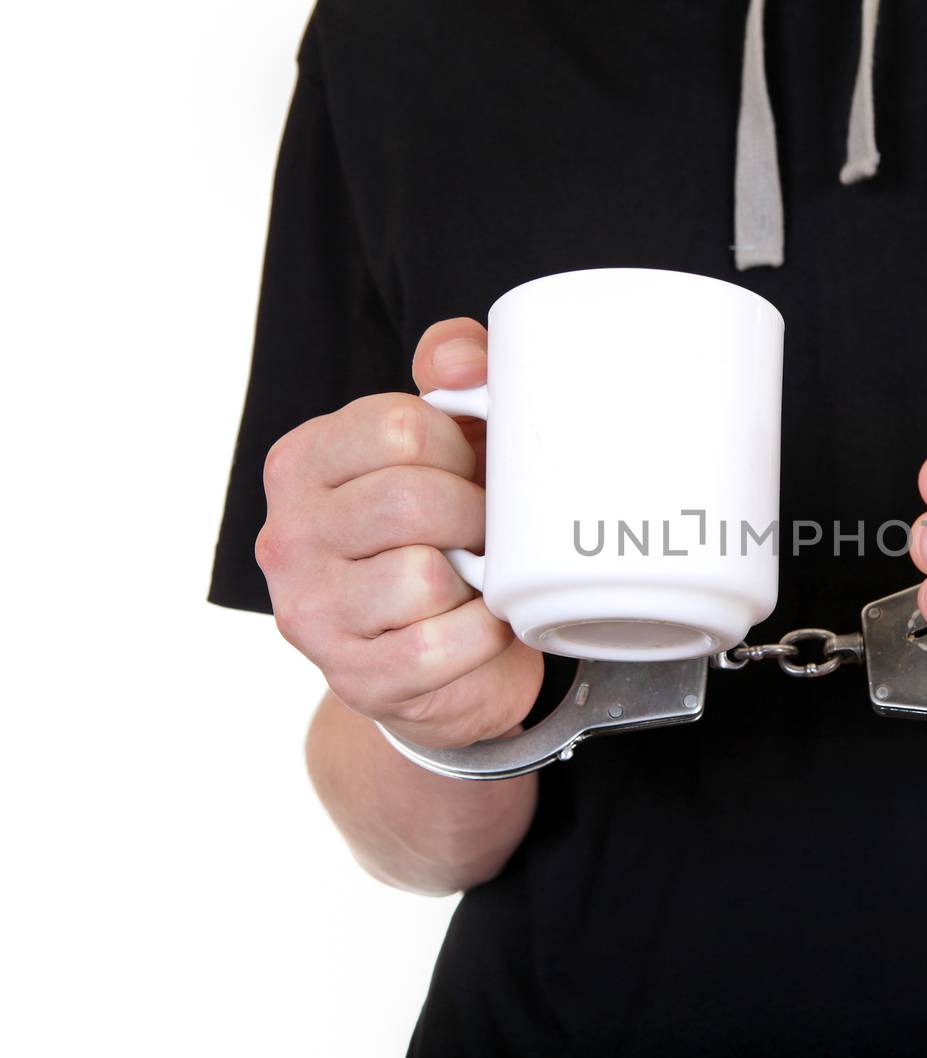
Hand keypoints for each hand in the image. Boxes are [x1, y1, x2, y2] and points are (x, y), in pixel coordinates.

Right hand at [255, 319, 541, 747]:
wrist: (444, 655)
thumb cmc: (445, 530)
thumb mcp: (449, 440)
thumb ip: (455, 373)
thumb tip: (462, 360)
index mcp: (303, 463)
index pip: (397, 427)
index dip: (460, 447)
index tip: (471, 469)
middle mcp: (287, 536)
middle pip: (412, 501)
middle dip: (476, 515)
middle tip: (488, 530)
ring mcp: (310, 613)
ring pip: (423, 577)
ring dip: (478, 579)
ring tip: (480, 577)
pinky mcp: (353, 677)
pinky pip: (439, 647)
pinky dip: (482, 635)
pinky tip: (480, 625)